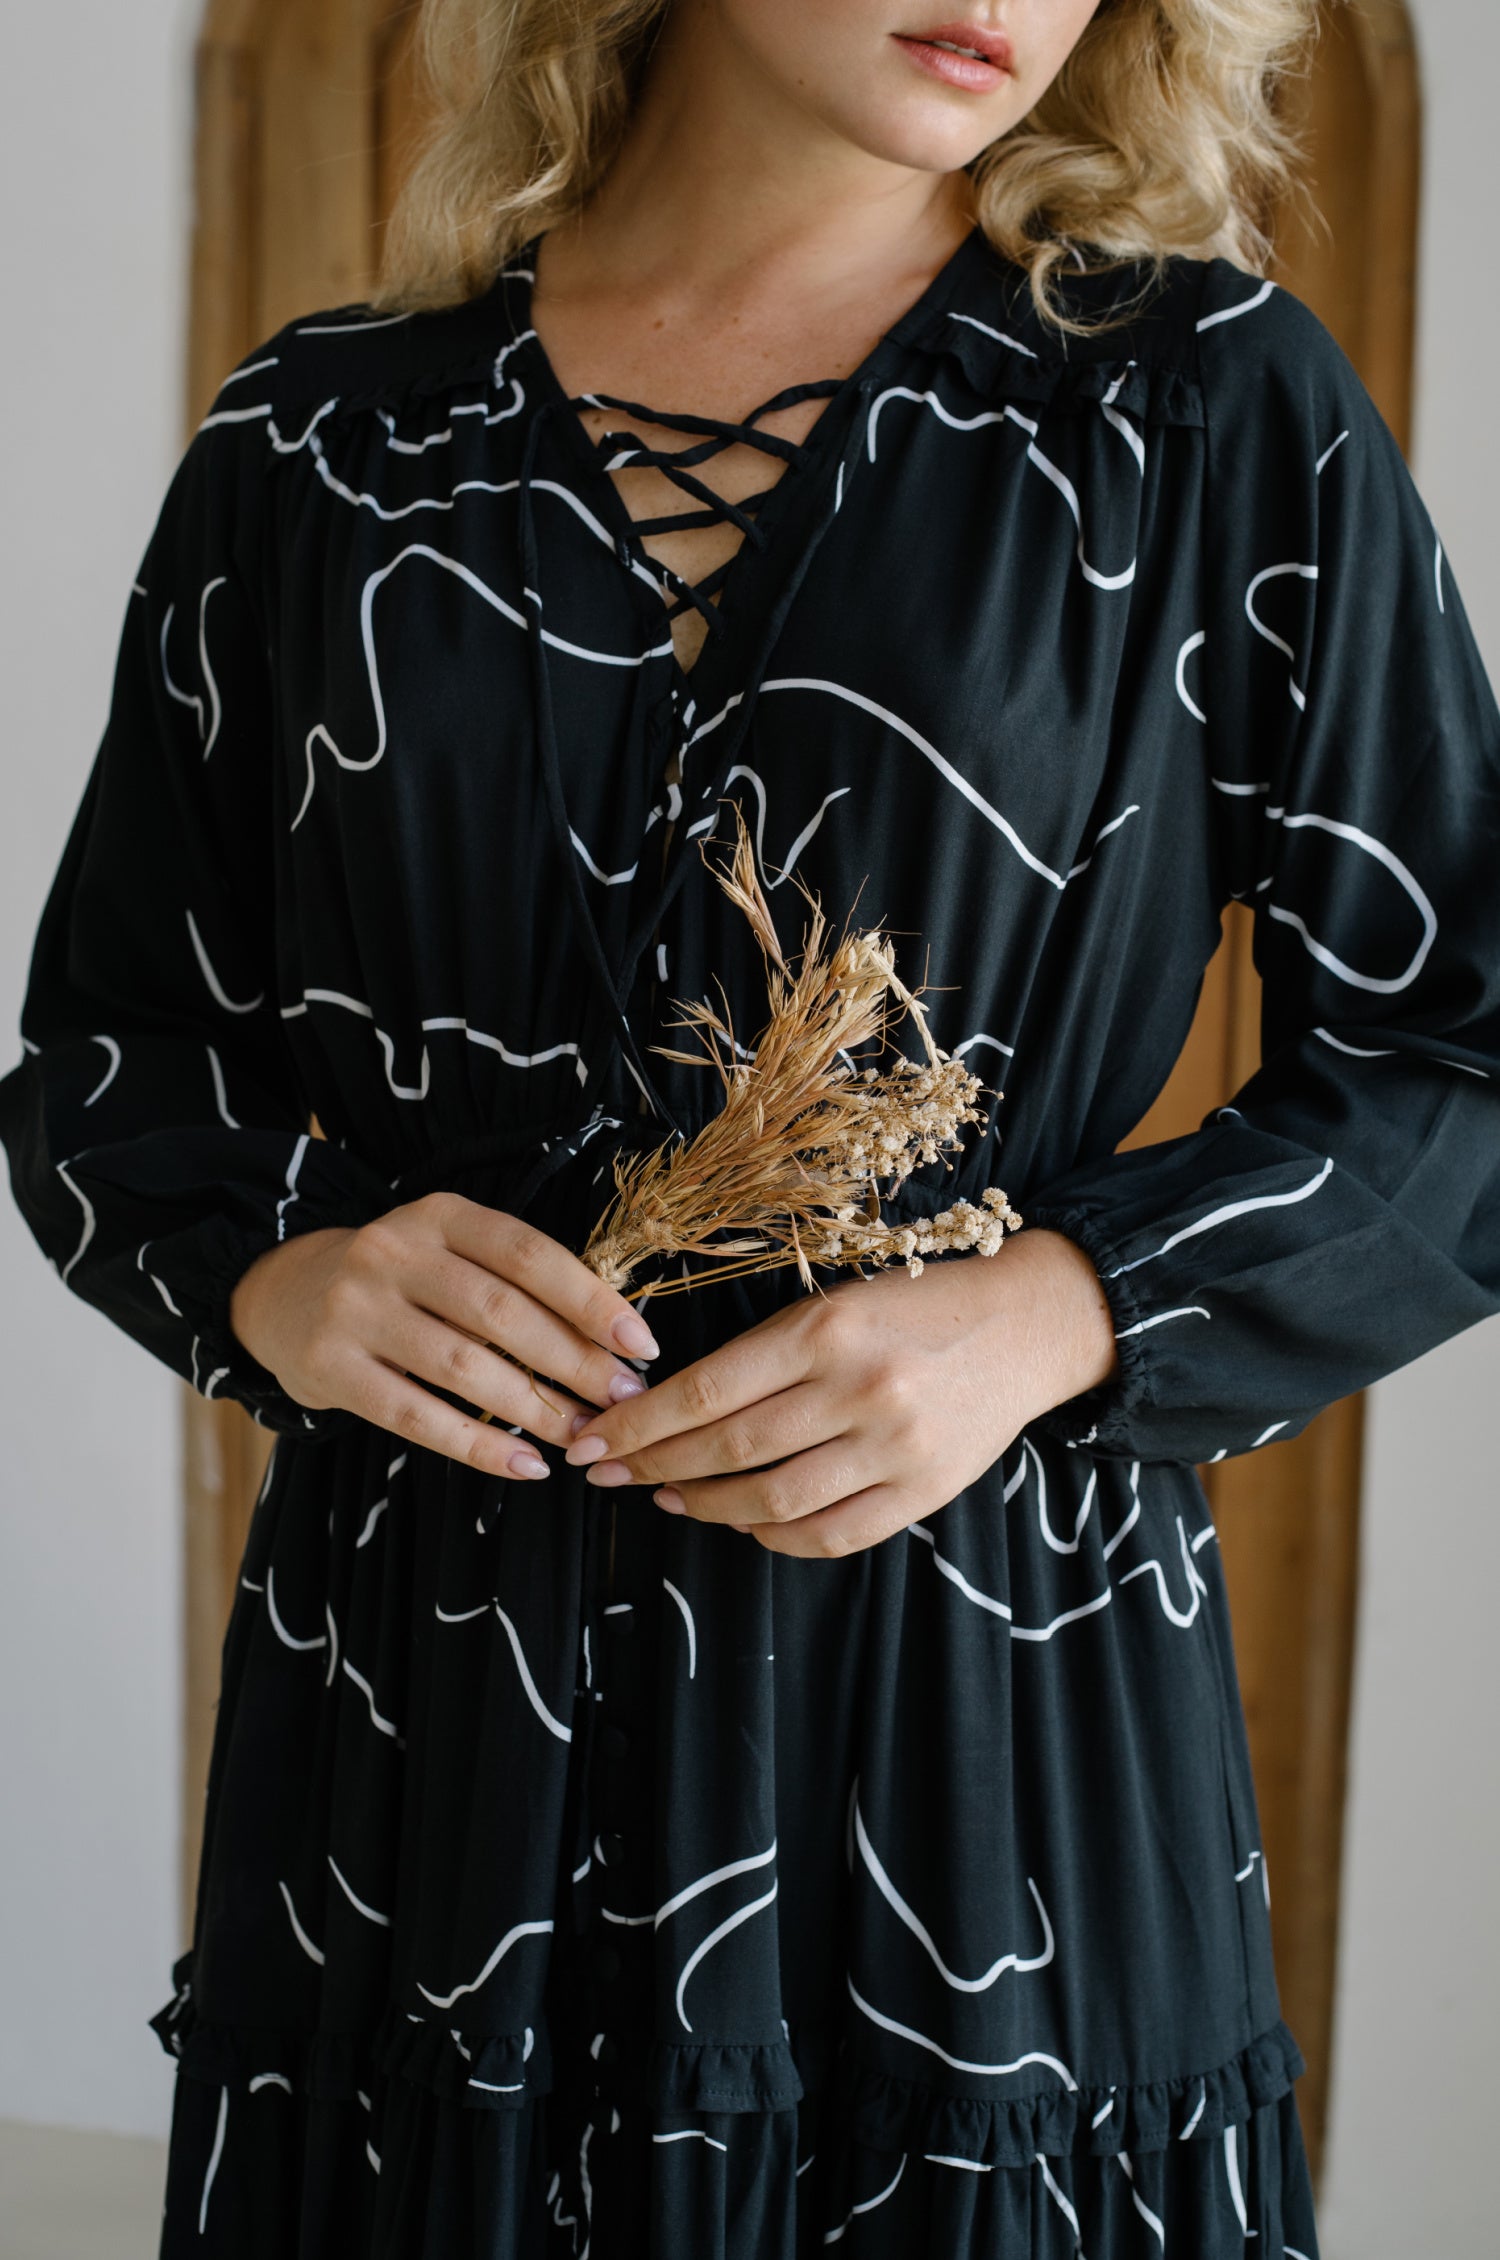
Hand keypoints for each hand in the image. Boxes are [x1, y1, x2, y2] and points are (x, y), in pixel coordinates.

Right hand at [228, 1193, 660, 1480]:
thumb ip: (514, 1280)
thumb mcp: (448, 1251)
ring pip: (464, 1368)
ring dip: (534, 1409)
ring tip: (581, 1436)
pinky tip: (527, 1465)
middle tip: (622, 1401)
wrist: (283, 1293)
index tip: (640, 1345)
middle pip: (501, 1313)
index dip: (590, 1300)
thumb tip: (611, 1340)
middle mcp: (394, 1253)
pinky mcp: (331, 1367)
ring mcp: (356, 1309)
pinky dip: (479, 1446)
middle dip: (573, 1363)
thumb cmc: (400, 1280)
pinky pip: (417, 1417)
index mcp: (439, 1215)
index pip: (528, 1254)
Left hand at [561, 1228, 1117, 1555]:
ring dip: (706, 1505)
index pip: (706, 1392)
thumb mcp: (833, 1302)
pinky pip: (829, 1536)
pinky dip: (774, 1538)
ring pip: (771, 1502)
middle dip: (652, 1465)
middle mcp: (859, 1390)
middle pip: (728, 1449)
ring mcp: (895, 1448)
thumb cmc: (912, 1307)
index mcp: (826, 1330)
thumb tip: (669, 1408)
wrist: (1023, 1327)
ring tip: (671, 1495)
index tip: (591, 1440)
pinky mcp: (924, 1492)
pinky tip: (744, 1523)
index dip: (637, 1425)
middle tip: (608, 1473)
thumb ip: (763, 1354)